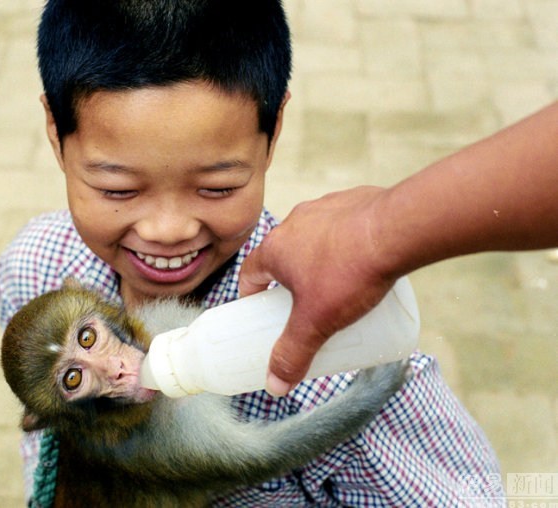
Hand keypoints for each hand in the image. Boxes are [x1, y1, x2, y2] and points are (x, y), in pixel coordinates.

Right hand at [239, 187, 396, 395]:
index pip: (250, 273)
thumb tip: (275, 386)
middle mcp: (294, 222)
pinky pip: (341, 226)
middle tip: (302, 306)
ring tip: (337, 287)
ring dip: (317, 261)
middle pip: (282, 257)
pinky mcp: (353, 201)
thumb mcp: (318, 322)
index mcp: (275, 248)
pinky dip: (345, 244)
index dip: (252, 295)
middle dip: (288, 282)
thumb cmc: (351, 273)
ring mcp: (324, 208)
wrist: (398, 229)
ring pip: (312, 240)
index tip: (260, 312)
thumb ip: (294, 353)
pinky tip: (362, 263)